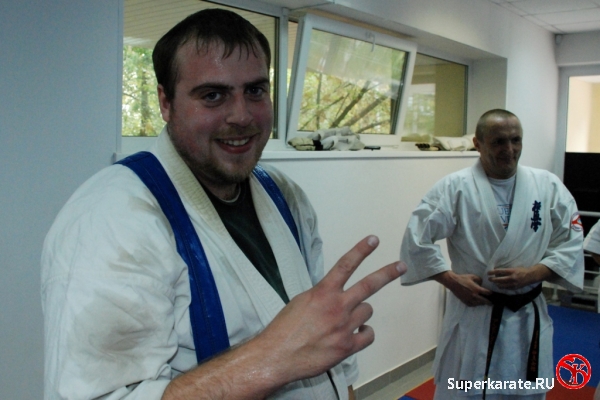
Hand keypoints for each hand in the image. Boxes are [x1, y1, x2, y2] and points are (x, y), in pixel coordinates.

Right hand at [164, 235, 405, 399]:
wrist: (278, 355)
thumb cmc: (284, 329)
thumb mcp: (301, 302)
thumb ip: (322, 296)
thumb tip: (334, 295)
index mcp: (323, 292)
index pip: (345, 265)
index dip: (361, 250)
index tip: (374, 240)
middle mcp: (337, 306)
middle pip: (369, 285)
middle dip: (387, 273)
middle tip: (400, 265)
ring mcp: (345, 326)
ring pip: (367, 311)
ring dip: (360, 313)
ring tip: (345, 320)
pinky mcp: (348, 346)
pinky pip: (368, 335)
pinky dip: (364, 334)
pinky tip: (355, 335)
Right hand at [434, 271, 491, 306]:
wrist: (453, 282)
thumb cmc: (463, 278)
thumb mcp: (472, 276)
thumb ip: (479, 279)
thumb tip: (482, 283)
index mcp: (476, 289)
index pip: (486, 293)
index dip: (490, 293)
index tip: (492, 293)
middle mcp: (474, 295)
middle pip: (484, 300)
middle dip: (488, 302)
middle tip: (491, 303)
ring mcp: (469, 299)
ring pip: (478, 304)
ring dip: (482, 303)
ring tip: (484, 303)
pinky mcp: (465, 301)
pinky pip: (471, 305)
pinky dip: (474, 305)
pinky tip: (476, 303)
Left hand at [488, 264, 551, 289]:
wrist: (531, 276)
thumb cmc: (522, 270)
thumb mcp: (514, 268)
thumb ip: (506, 270)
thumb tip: (497, 271)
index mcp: (511, 271)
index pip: (499, 271)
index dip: (492, 272)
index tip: (488, 272)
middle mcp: (512, 278)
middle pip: (499, 279)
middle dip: (493, 279)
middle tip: (489, 279)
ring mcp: (514, 284)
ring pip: (502, 285)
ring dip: (497, 284)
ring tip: (494, 283)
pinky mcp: (515, 288)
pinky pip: (506, 288)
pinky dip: (502, 287)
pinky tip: (499, 286)